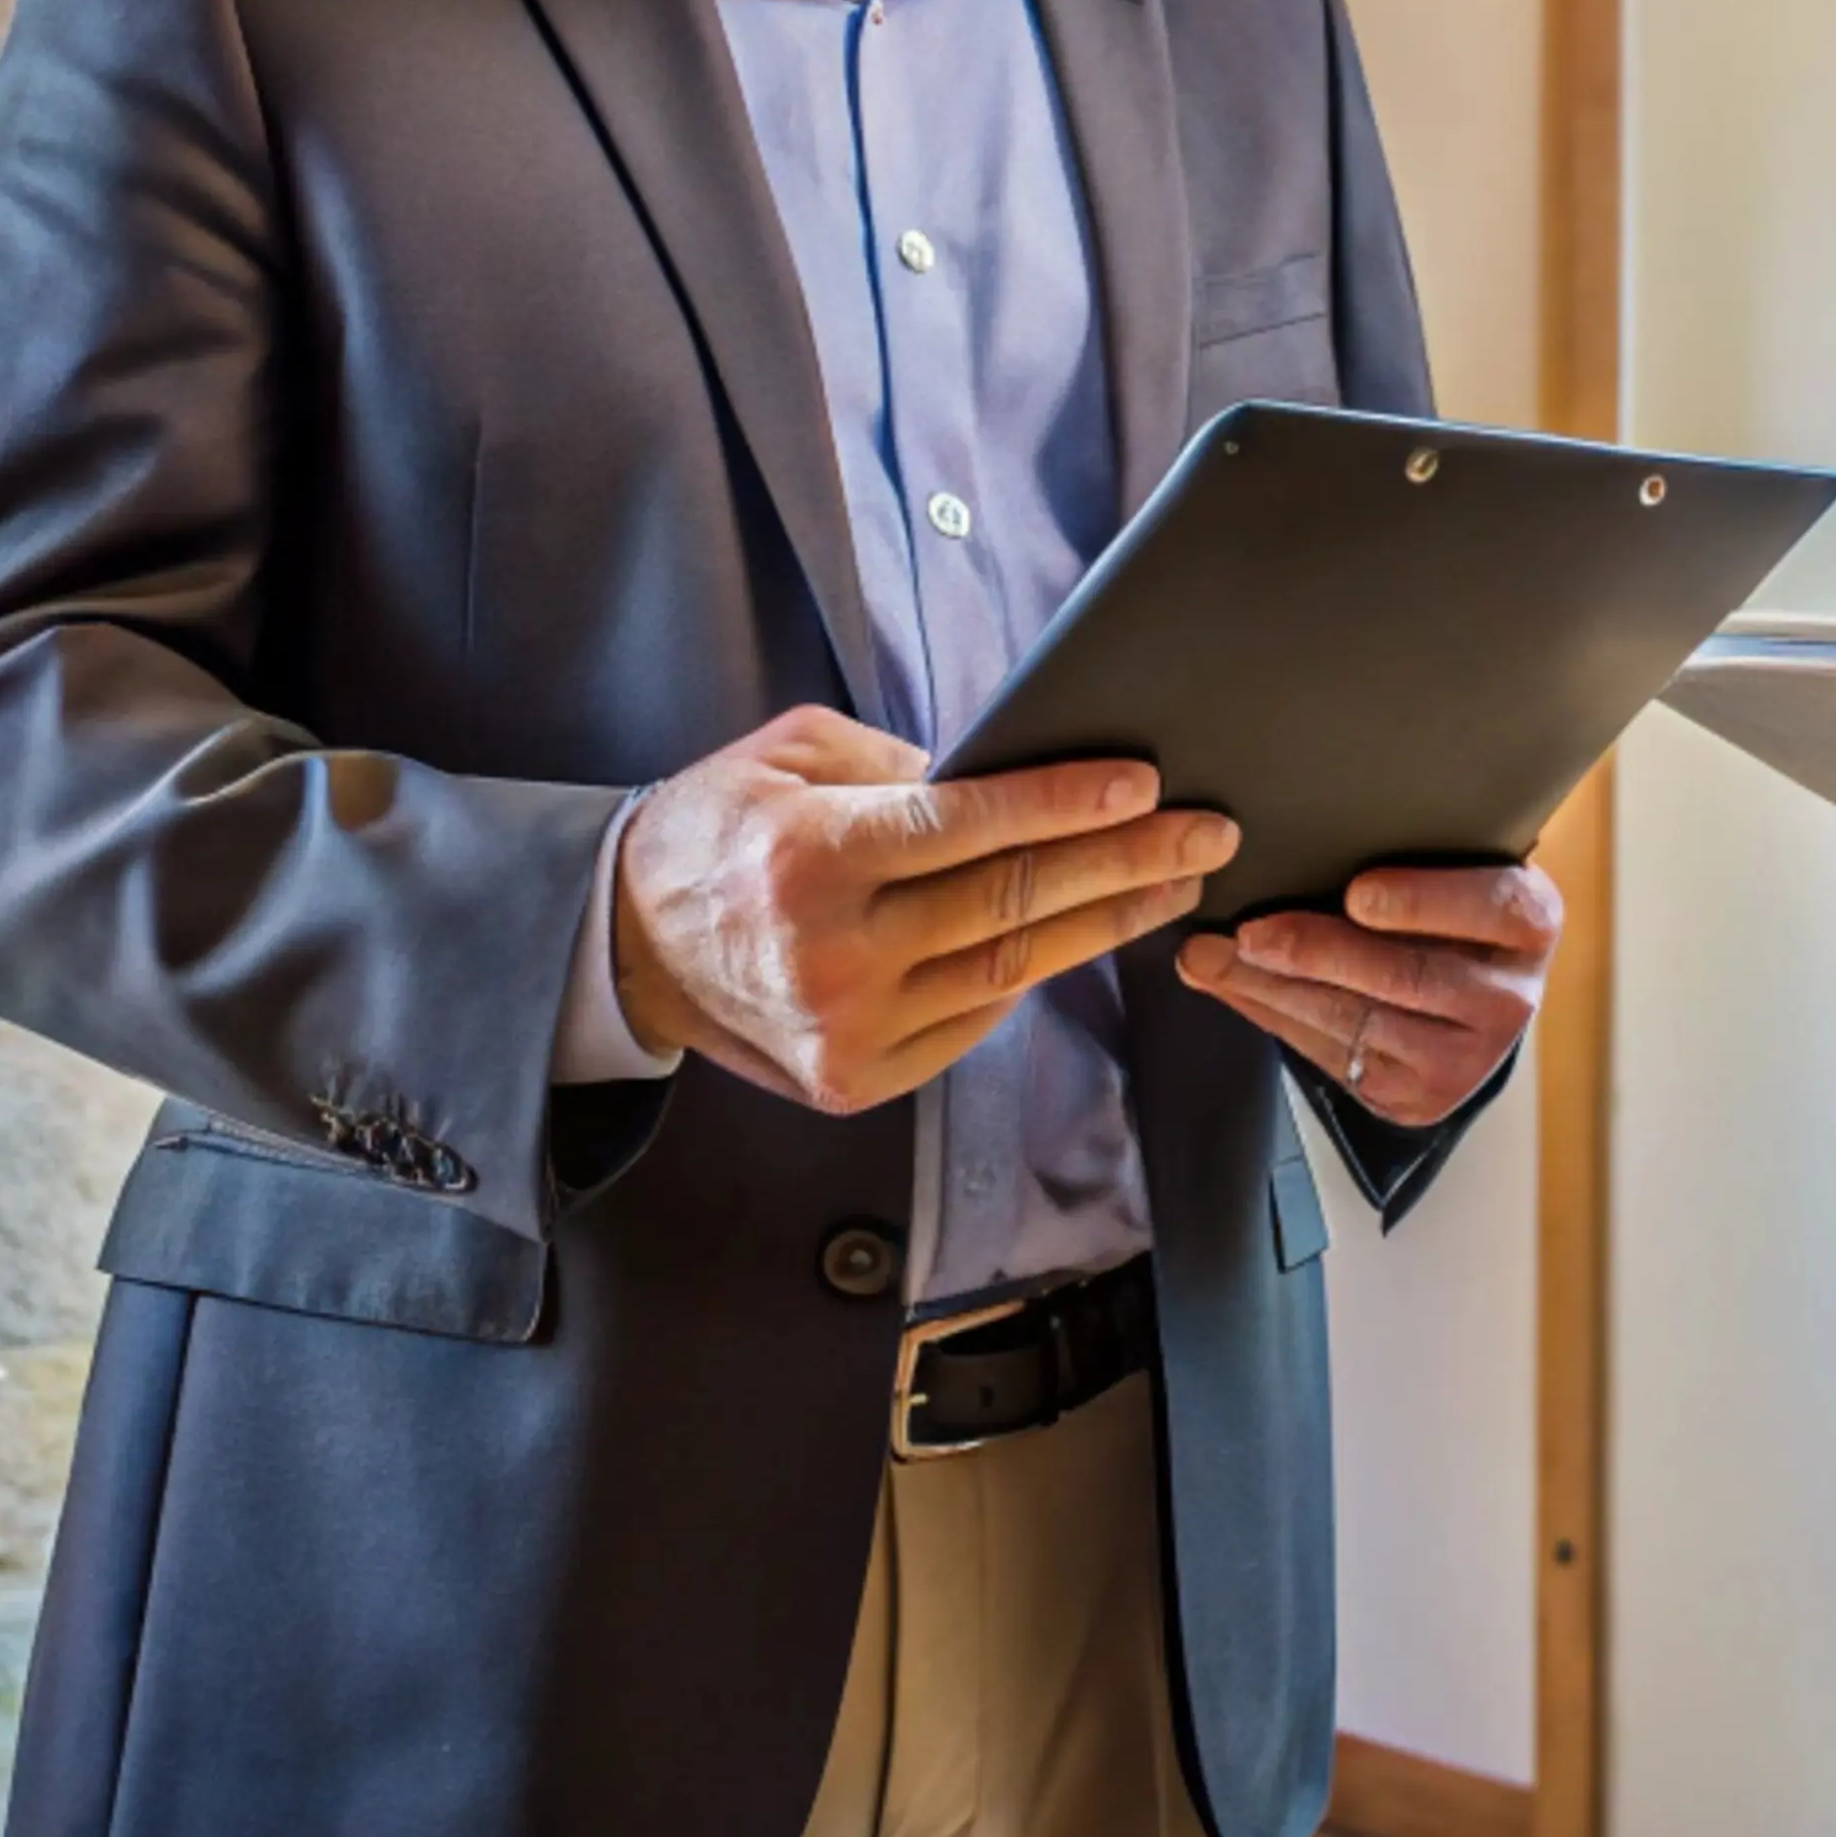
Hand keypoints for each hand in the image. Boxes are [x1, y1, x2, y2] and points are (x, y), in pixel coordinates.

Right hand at [612, 705, 1234, 1114]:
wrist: (630, 945)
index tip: (1145, 785)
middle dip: (1123, 862)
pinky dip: (1030, 973)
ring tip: (1174, 883)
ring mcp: (848, 1030)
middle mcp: (833, 954)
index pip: (967, 827)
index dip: (1065, 805)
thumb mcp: (789, 756)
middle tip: (1206, 834)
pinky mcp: (858, 1080)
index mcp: (811, 858)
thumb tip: (1009, 776)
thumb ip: (897, 760)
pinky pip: (973, 1020)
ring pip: (1008, 969)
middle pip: (1010, 902)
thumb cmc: (717, 831)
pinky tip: (1083, 934)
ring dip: (1104, 923)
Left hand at [1179, 862, 1558, 1129]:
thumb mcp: (1458, 869)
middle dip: (1317, 953)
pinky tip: (1230, 985)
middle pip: (1407, 976)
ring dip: (1272, 988)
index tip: (1358, 893)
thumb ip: (1417, 849)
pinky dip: (1271, 1016)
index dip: (1423, 902)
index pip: (1492, 907)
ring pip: (1356, 1021)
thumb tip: (1310, 829)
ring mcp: (1463, 1060)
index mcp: (1531, 923)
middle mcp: (1508, 998)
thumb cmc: (1450, 909)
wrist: (1470, 1002)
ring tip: (1210, 956)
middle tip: (1250, 932)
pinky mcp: (1414, 1098)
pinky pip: (1329, 1055)